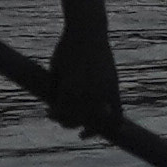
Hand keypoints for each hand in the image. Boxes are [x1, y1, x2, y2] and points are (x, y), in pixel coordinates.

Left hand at [44, 18, 122, 137]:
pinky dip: (115, 122)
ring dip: (92, 130)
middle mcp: (87, 91)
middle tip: (61, 121)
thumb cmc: (66, 49)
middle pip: (78, 119)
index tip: (49, 114)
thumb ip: (56, 89)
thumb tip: (56, 107)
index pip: (62, 112)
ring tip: (84, 134)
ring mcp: (103, 90)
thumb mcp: (55, 68)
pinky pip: (117, 110)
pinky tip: (111, 131)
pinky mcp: (114, 86)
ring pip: (99, 120)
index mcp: (70, 87)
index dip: (54, 116)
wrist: (87, 32)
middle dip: (68, 122)